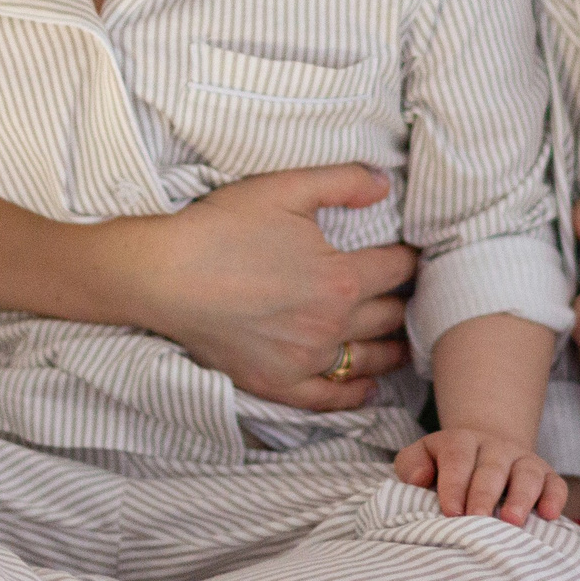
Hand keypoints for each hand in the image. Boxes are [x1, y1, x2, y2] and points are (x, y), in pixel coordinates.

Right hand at [144, 164, 416, 412]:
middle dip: (405, 300)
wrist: (166, 275)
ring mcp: (306, 359)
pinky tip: (369, 386)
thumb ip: (342, 182)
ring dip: (392, 347)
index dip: (410, 258)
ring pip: (370, 357)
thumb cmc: (223, 227)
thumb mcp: (285, 188)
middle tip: (410, 294)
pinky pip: (330, 397)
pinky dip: (355, 393)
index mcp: (341, 276)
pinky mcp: (278, 384)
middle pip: (390, 314)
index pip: (398, 269)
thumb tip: (384, 184)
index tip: (413, 255)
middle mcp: (332, 323)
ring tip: (401, 339)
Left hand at [394, 429, 566, 524]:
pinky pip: (555, 484)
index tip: (449, 512)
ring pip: (527, 474)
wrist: (484, 450)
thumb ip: (411, 465)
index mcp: (461, 442)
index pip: (457, 457)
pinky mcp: (546, 476)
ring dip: (521, 497)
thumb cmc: (445, 468)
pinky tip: (550, 515)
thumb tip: (420, 479)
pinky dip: (554, 497)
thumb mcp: (423, 457)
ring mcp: (522, 461)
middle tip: (476, 519)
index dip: (454, 483)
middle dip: (484, 494)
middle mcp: (495, 448)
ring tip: (511, 522)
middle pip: (492, 468)